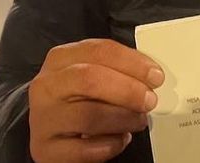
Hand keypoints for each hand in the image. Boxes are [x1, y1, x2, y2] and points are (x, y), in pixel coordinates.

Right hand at [29, 39, 164, 161]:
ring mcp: (43, 119)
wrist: (47, 133)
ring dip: (123, 119)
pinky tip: (120, 140)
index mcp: (60, 59)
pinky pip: (85, 148)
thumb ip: (113, 71)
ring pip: (89, 116)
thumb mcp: (88, 76)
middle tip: (150, 100)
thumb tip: (150, 77)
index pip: (97, 51)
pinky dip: (110, 144)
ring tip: (138, 121)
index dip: (131, 62)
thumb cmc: (75, 100)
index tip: (156, 76)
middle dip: (127, 89)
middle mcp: (46, 86)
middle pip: (89, 79)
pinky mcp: (45, 149)